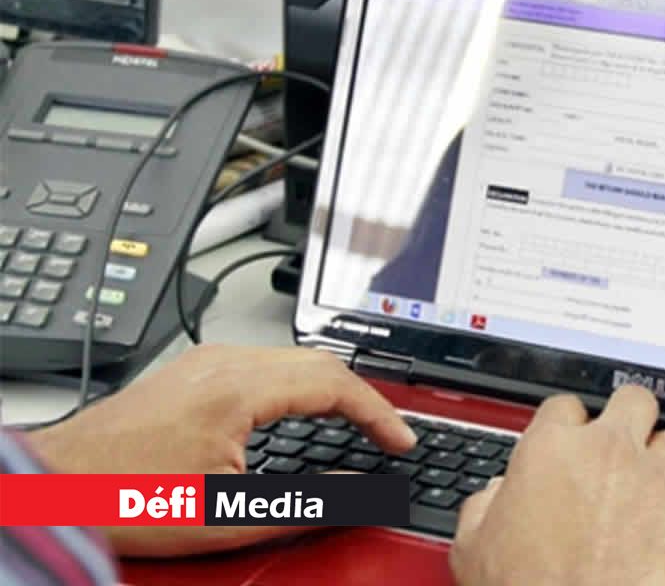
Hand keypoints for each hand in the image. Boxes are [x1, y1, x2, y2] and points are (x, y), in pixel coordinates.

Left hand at [27, 343, 416, 556]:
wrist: (54, 484)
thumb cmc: (125, 497)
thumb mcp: (230, 513)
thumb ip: (310, 500)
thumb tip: (362, 492)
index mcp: (239, 388)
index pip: (335, 384)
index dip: (380, 413)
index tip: (402, 440)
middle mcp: (224, 362)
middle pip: (320, 362)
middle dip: (363, 397)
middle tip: (388, 434)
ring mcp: (206, 362)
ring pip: (293, 359)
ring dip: (331, 389)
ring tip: (355, 425)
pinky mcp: (192, 371)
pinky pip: (265, 363)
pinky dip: (299, 385)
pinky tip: (301, 413)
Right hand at [449, 386, 664, 585]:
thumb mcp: (472, 548)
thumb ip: (484, 506)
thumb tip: (494, 496)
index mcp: (551, 448)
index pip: (564, 407)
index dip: (565, 427)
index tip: (566, 445)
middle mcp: (608, 452)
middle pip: (633, 400)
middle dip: (628, 418)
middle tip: (620, 444)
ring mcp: (654, 481)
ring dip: (660, 463)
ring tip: (646, 489)